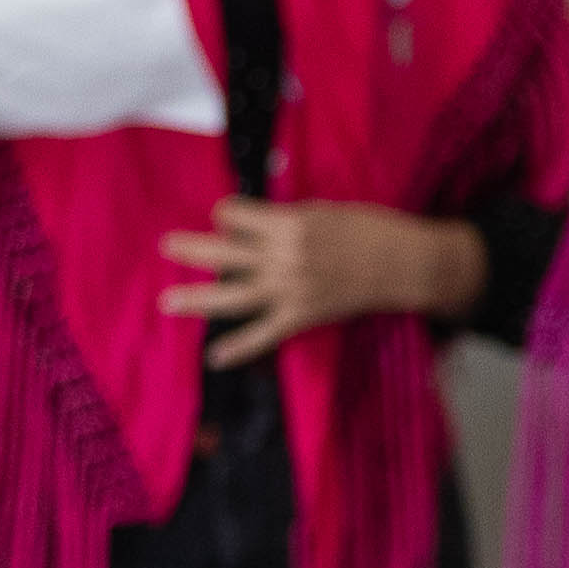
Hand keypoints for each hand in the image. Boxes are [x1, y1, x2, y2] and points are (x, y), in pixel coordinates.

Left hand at [160, 198, 476, 366]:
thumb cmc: (368, 229)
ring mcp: (291, 291)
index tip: (226, 216)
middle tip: (165, 245)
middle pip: (225, 253)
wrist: (403, 265)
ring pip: (234, 296)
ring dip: (197, 299)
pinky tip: (215, 357)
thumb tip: (251, 225)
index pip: (237, 216)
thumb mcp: (323, 210)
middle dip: (192, 248)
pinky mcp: (302, 316)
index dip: (227, 213)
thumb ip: (285, 218)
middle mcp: (284, 258)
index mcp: (290, 224)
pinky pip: (264, 335)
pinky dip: (240, 348)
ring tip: (167, 301)